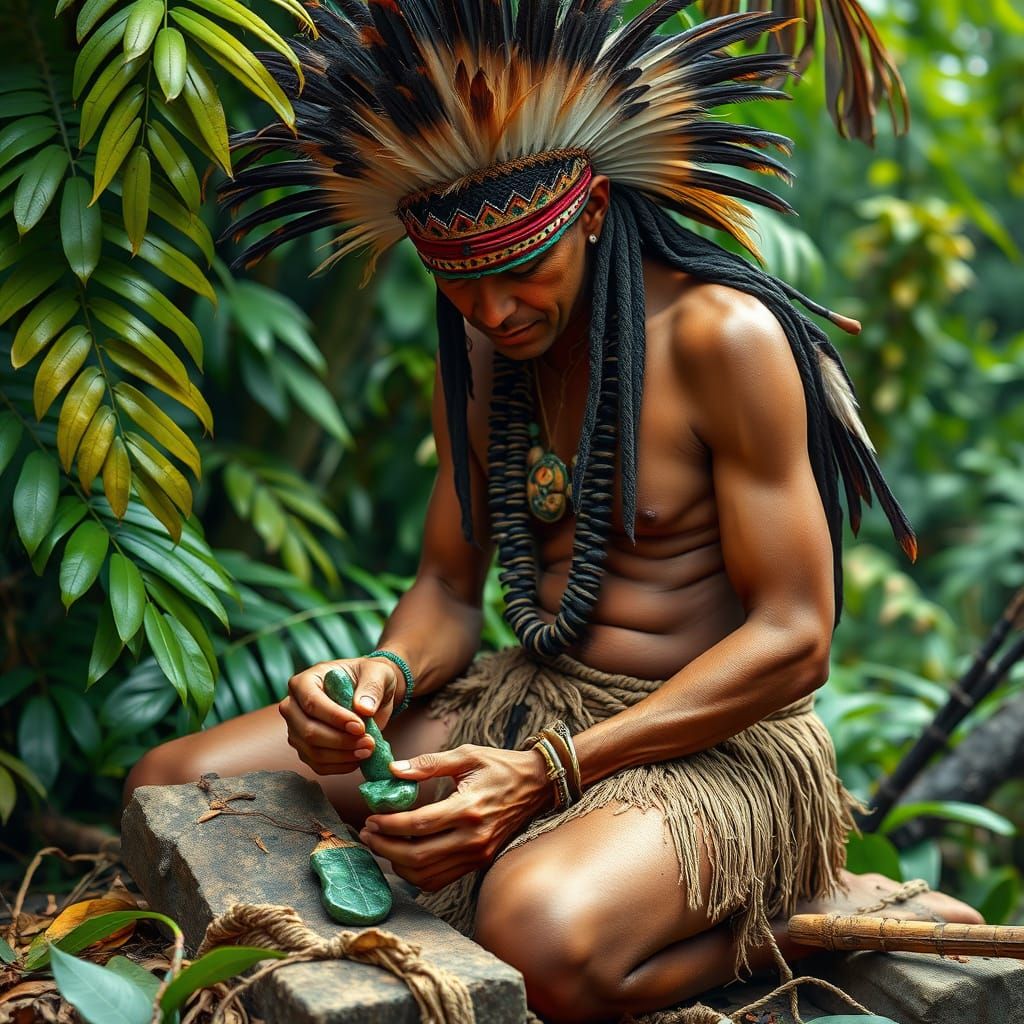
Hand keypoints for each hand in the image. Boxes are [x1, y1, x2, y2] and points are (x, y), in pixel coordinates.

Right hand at [279, 657, 403, 774]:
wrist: (371, 695)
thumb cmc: (370, 678)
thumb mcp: (377, 674)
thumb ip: (371, 687)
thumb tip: (364, 709)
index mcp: (305, 681)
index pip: (312, 703)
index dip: (335, 718)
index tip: (360, 727)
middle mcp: (294, 706)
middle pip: (308, 731)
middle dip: (340, 741)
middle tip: (368, 742)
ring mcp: (297, 730)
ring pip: (313, 752)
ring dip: (342, 756)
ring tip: (368, 750)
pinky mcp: (306, 749)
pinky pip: (318, 765)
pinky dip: (340, 766)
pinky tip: (359, 759)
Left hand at [358, 743, 552, 891]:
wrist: (536, 785)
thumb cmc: (501, 766)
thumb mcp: (467, 755)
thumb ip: (429, 763)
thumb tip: (393, 770)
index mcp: (469, 808)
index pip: (420, 824)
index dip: (390, 825)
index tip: (371, 818)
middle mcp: (473, 837)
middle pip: (418, 855)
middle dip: (386, 847)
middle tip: (368, 834)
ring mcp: (477, 854)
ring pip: (427, 874)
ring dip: (397, 863)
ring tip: (381, 844)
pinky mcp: (478, 862)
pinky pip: (440, 879)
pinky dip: (417, 874)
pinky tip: (404, 857)